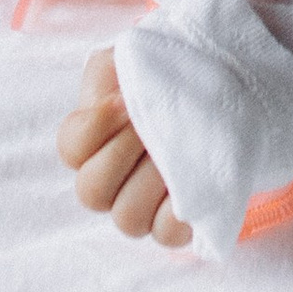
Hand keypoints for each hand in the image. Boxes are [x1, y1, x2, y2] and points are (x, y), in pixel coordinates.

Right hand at [59, 46, 192, 246]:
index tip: (128, 99)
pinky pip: (166, 235)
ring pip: (127, 218)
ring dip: (153, 179)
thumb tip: (116, 100)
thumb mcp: (131, 56)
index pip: (71, 149)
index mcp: (92, 141)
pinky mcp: (177, 223)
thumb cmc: (168, 71)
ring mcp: (142, 207)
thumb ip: (109, 71)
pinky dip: (177, 211)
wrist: (221, 84)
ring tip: (181, 148)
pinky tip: (195, 177)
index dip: (96, 126)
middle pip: (92, 191)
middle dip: (124, 152)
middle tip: (155, 123)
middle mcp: (111, 182)